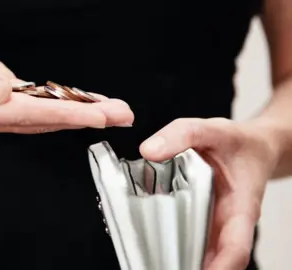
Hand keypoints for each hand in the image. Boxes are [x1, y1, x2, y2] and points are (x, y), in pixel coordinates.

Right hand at [0, 13, 132, 135]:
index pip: (24, 113)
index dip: (62, 114)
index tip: (96, 116)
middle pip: (40, 121)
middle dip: (83, 118)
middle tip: (121, 114)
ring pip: (43, 119)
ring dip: (79, 115)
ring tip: (114, 110)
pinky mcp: (0, 108)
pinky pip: (37, 111)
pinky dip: (64, 108)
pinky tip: (86, 105)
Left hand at [139, 117, 277, 269]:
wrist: (251, 145)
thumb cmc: (238, 142)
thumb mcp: (211, 130)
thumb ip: (182, 135)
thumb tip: (148, 150)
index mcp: (240, 207)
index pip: (235, 249)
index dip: (218, 268)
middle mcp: (228, 223)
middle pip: (214, 259)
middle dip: (189, 267)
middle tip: (159, 266)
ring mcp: (214, 224)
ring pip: (199, 252)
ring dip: (178, 259)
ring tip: (150, 260)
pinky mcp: (201, 220)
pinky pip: (187, 237)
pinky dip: (171, 242)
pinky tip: (150, 242)